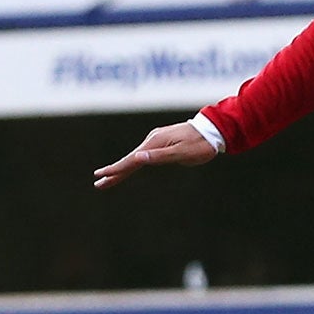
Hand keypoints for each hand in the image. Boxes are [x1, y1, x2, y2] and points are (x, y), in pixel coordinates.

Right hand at [94, 122, 218, 188]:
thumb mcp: (182, 153)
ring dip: (122, 169)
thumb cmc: (201, 144)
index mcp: (155, 143)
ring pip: (136, 158)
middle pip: (130, 160)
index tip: (101, 176)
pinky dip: (133, 163)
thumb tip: (138, 158)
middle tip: (99, 183)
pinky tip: (128, 168)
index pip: (131, 160)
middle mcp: (152, 140)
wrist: (214, 129)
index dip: (116, 169)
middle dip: (115, 172)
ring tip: (109, 178)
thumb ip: (160, 156)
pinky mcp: (162, 141)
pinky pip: (143, 155)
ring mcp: (156, 140)